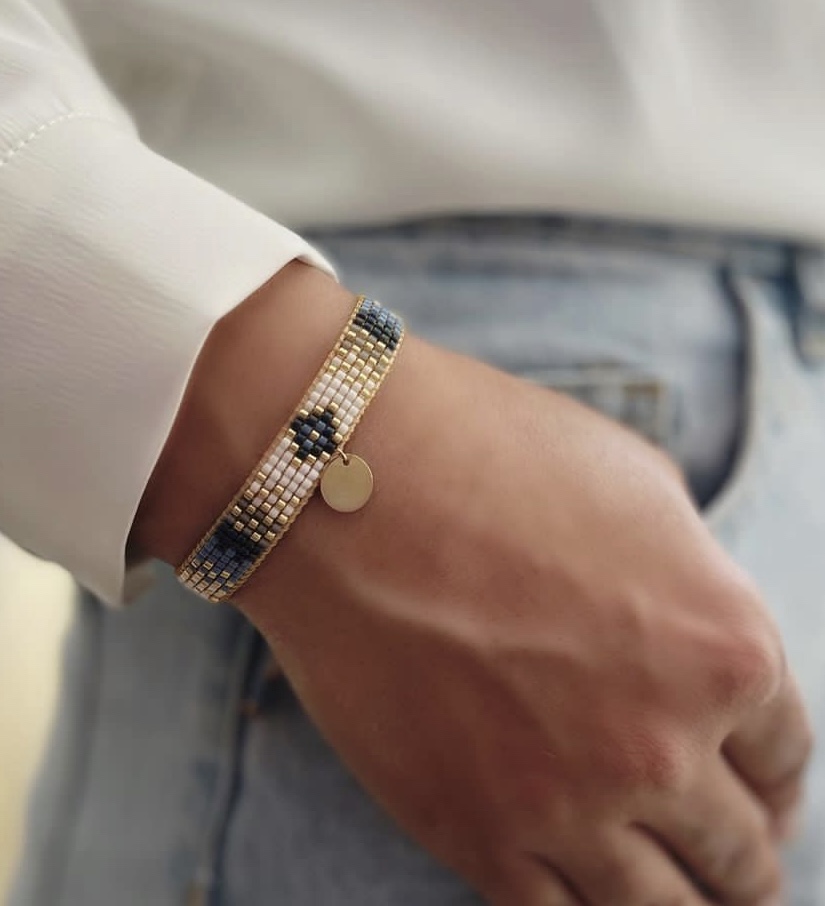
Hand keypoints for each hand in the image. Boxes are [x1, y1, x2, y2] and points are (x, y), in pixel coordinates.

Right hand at [134, 268, 811, 905]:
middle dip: (742, 851)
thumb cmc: (491, 453)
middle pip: (742, 851)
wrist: (344, 479)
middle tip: (728, 855)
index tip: (757, 785)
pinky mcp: (475, 834)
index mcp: (725, 647)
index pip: (788, 754)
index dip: (776, 774)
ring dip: (683, 902)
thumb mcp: (636, 487)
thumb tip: (691, 638)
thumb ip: (692, 581)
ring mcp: (569, 801)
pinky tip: (583, 882)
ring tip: (675, 892)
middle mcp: (664, 742)